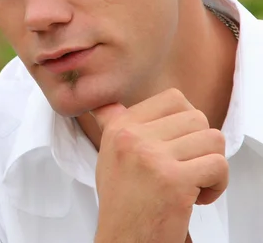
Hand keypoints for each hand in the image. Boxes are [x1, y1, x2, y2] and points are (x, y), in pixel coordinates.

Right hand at [91, 88, 228, 242]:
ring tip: (194, 181)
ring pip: (213, 138)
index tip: (178, 145)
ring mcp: (152, 158)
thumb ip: (114, 125)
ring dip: (211, 163)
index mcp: (119, 127)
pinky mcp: (173, 181)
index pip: (173, 99)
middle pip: (197, 117)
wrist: (123, 240)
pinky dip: (217, 184)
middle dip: (201, 145)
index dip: (186, 122)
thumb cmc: (122, 202)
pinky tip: (198, 197)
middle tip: (187, 167)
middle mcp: (132, 137)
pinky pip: (218, 165)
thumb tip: (110, 104)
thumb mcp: (109, 155)